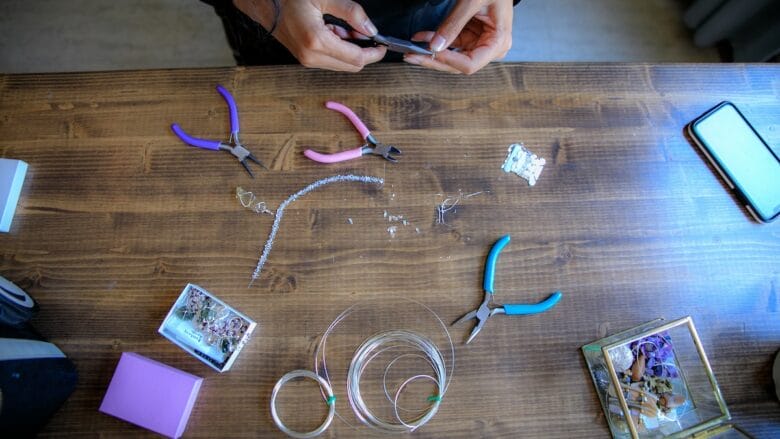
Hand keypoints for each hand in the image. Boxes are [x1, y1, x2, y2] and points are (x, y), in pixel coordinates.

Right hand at [233, 0, 386, 71]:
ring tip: (344, 27)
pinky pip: (330, 60)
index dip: (374, 53)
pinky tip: (334, 32)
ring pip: (341, 65)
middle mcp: (311, 56)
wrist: (264, 2)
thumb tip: (370, 28)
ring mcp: (306, 60)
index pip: (356, 59)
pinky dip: (339, 49)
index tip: (383, 45)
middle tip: (364, 32)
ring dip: (350, 50)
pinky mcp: (304, 59)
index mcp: (316, 41)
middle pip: (351, 66)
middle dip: (363, 52)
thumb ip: (351, 12)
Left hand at [404, 0, 512, 74]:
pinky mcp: (470, 38)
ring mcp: (479, 44)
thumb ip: (454, 24)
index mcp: (498, 42)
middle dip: (433, 60)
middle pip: (458, 65)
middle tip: (411, 57)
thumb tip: (435, 46)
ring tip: (411, 49)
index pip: (471, 64)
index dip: (449, 61)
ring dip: (430, 53)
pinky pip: (450, 45)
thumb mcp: (472, 2)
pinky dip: (434, 40)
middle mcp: (490, 48)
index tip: (431, 51)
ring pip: (451, 57)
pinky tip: (420, 37)